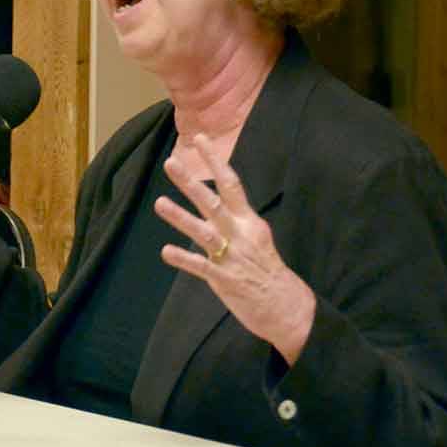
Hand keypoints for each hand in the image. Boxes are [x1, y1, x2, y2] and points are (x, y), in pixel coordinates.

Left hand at [153, 133, 315, 364]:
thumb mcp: (255, 237)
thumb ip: (235, 219)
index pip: (231, 184)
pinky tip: (166, 251)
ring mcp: (232, 256)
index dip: (215, 161)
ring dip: (180, 217)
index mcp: (249, 221)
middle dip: (191, 182)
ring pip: (204, 232)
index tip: (200, 139)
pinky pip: (200, 266)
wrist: (287, 307)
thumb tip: (215, 198)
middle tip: (171, 163)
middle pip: (214, 202)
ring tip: (159, 203)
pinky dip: (183, 259)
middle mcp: (240, 233)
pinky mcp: (224, 279)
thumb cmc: (266, 269)